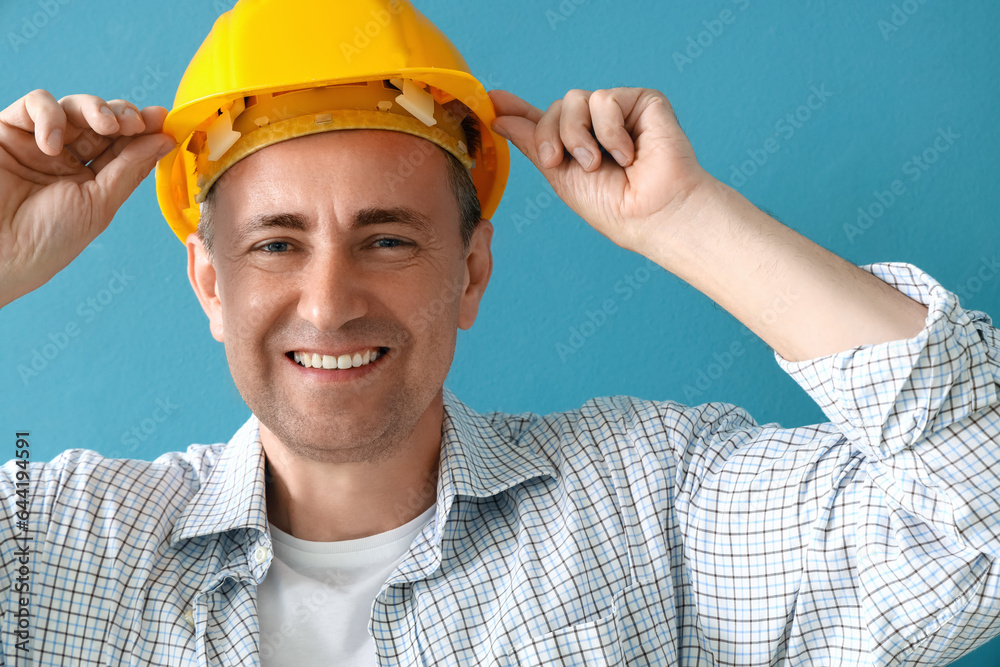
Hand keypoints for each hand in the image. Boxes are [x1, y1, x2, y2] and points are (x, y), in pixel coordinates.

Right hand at [0, 90, 174, 306]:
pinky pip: (34, 103)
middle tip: (135, 123)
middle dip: (123, 115)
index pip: (122, 144)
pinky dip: (49, 115)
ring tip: (106, 126)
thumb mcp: (99, 204)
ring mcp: (38, 141)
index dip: (142, 129)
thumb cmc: (48, 238)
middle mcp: (66, 157)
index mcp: (92, 178)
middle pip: (102, 120)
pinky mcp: (8, 129)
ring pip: (73, 106)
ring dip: (95, 109)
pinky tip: (50, 144)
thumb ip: (130, 169)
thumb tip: (165, 139)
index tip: (161, 119)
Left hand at [489, 87, 710, 252]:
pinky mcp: (643, 101)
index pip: (545, 120)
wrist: (650, 213)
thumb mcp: (560, 174)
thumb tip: (499, 116)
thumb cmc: (612, 206)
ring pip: (576, 99)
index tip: (493, 100)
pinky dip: (610, 130)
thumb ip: (531, 142)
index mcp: (577, 146)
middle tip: (562, 162)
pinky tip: (628, 154)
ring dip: (579, 136)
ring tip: (601, 163)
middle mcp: (597, 126)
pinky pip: (605, 99)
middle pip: (556, 108)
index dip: (519, 110)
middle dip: (552, 136)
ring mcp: (620, 112)